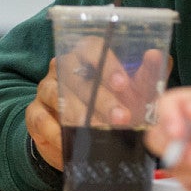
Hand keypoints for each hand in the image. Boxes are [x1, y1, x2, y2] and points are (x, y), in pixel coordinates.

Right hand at [27, 43, 169, 171]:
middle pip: (75, 74)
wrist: (86, 140)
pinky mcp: (34, 114)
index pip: (91, 47)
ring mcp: (45, 89)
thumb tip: (157, 55)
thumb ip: (147, 76)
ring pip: (55, 94)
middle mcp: (62, 68)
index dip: (106, 64)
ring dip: (78, 114)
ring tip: (98, 131)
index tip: (123, 84)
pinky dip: (56, 132)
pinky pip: (41, 119)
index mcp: (86, 56)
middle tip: (121, 117)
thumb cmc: (113, 109)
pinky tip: (70, 143)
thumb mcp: (135, 94)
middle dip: (100, 97)